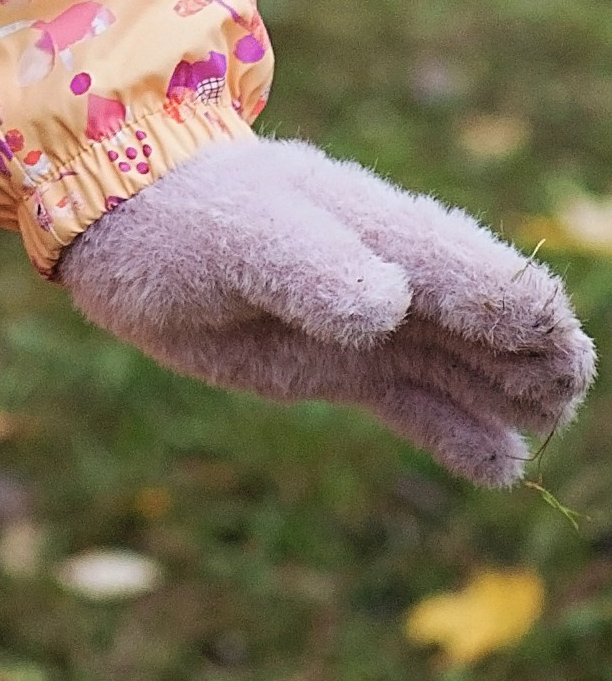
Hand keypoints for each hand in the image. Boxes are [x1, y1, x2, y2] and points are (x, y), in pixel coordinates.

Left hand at [61, 133, 594, 484]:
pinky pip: (414, 399)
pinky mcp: (334, 362)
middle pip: (489, 321)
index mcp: (381, 231)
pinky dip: (458, 431)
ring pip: (462, 364)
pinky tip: (499, 464)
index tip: (556, 359)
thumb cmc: (188, 216)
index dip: (526, 314)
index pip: (479, 273)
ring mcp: (365, 322)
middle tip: (555, 402)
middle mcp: (389, 276)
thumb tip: (389, 308)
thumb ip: (315, 269)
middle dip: (535, 358)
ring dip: (507, 395)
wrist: (125, 226)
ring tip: (540, 429)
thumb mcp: (247, 235)